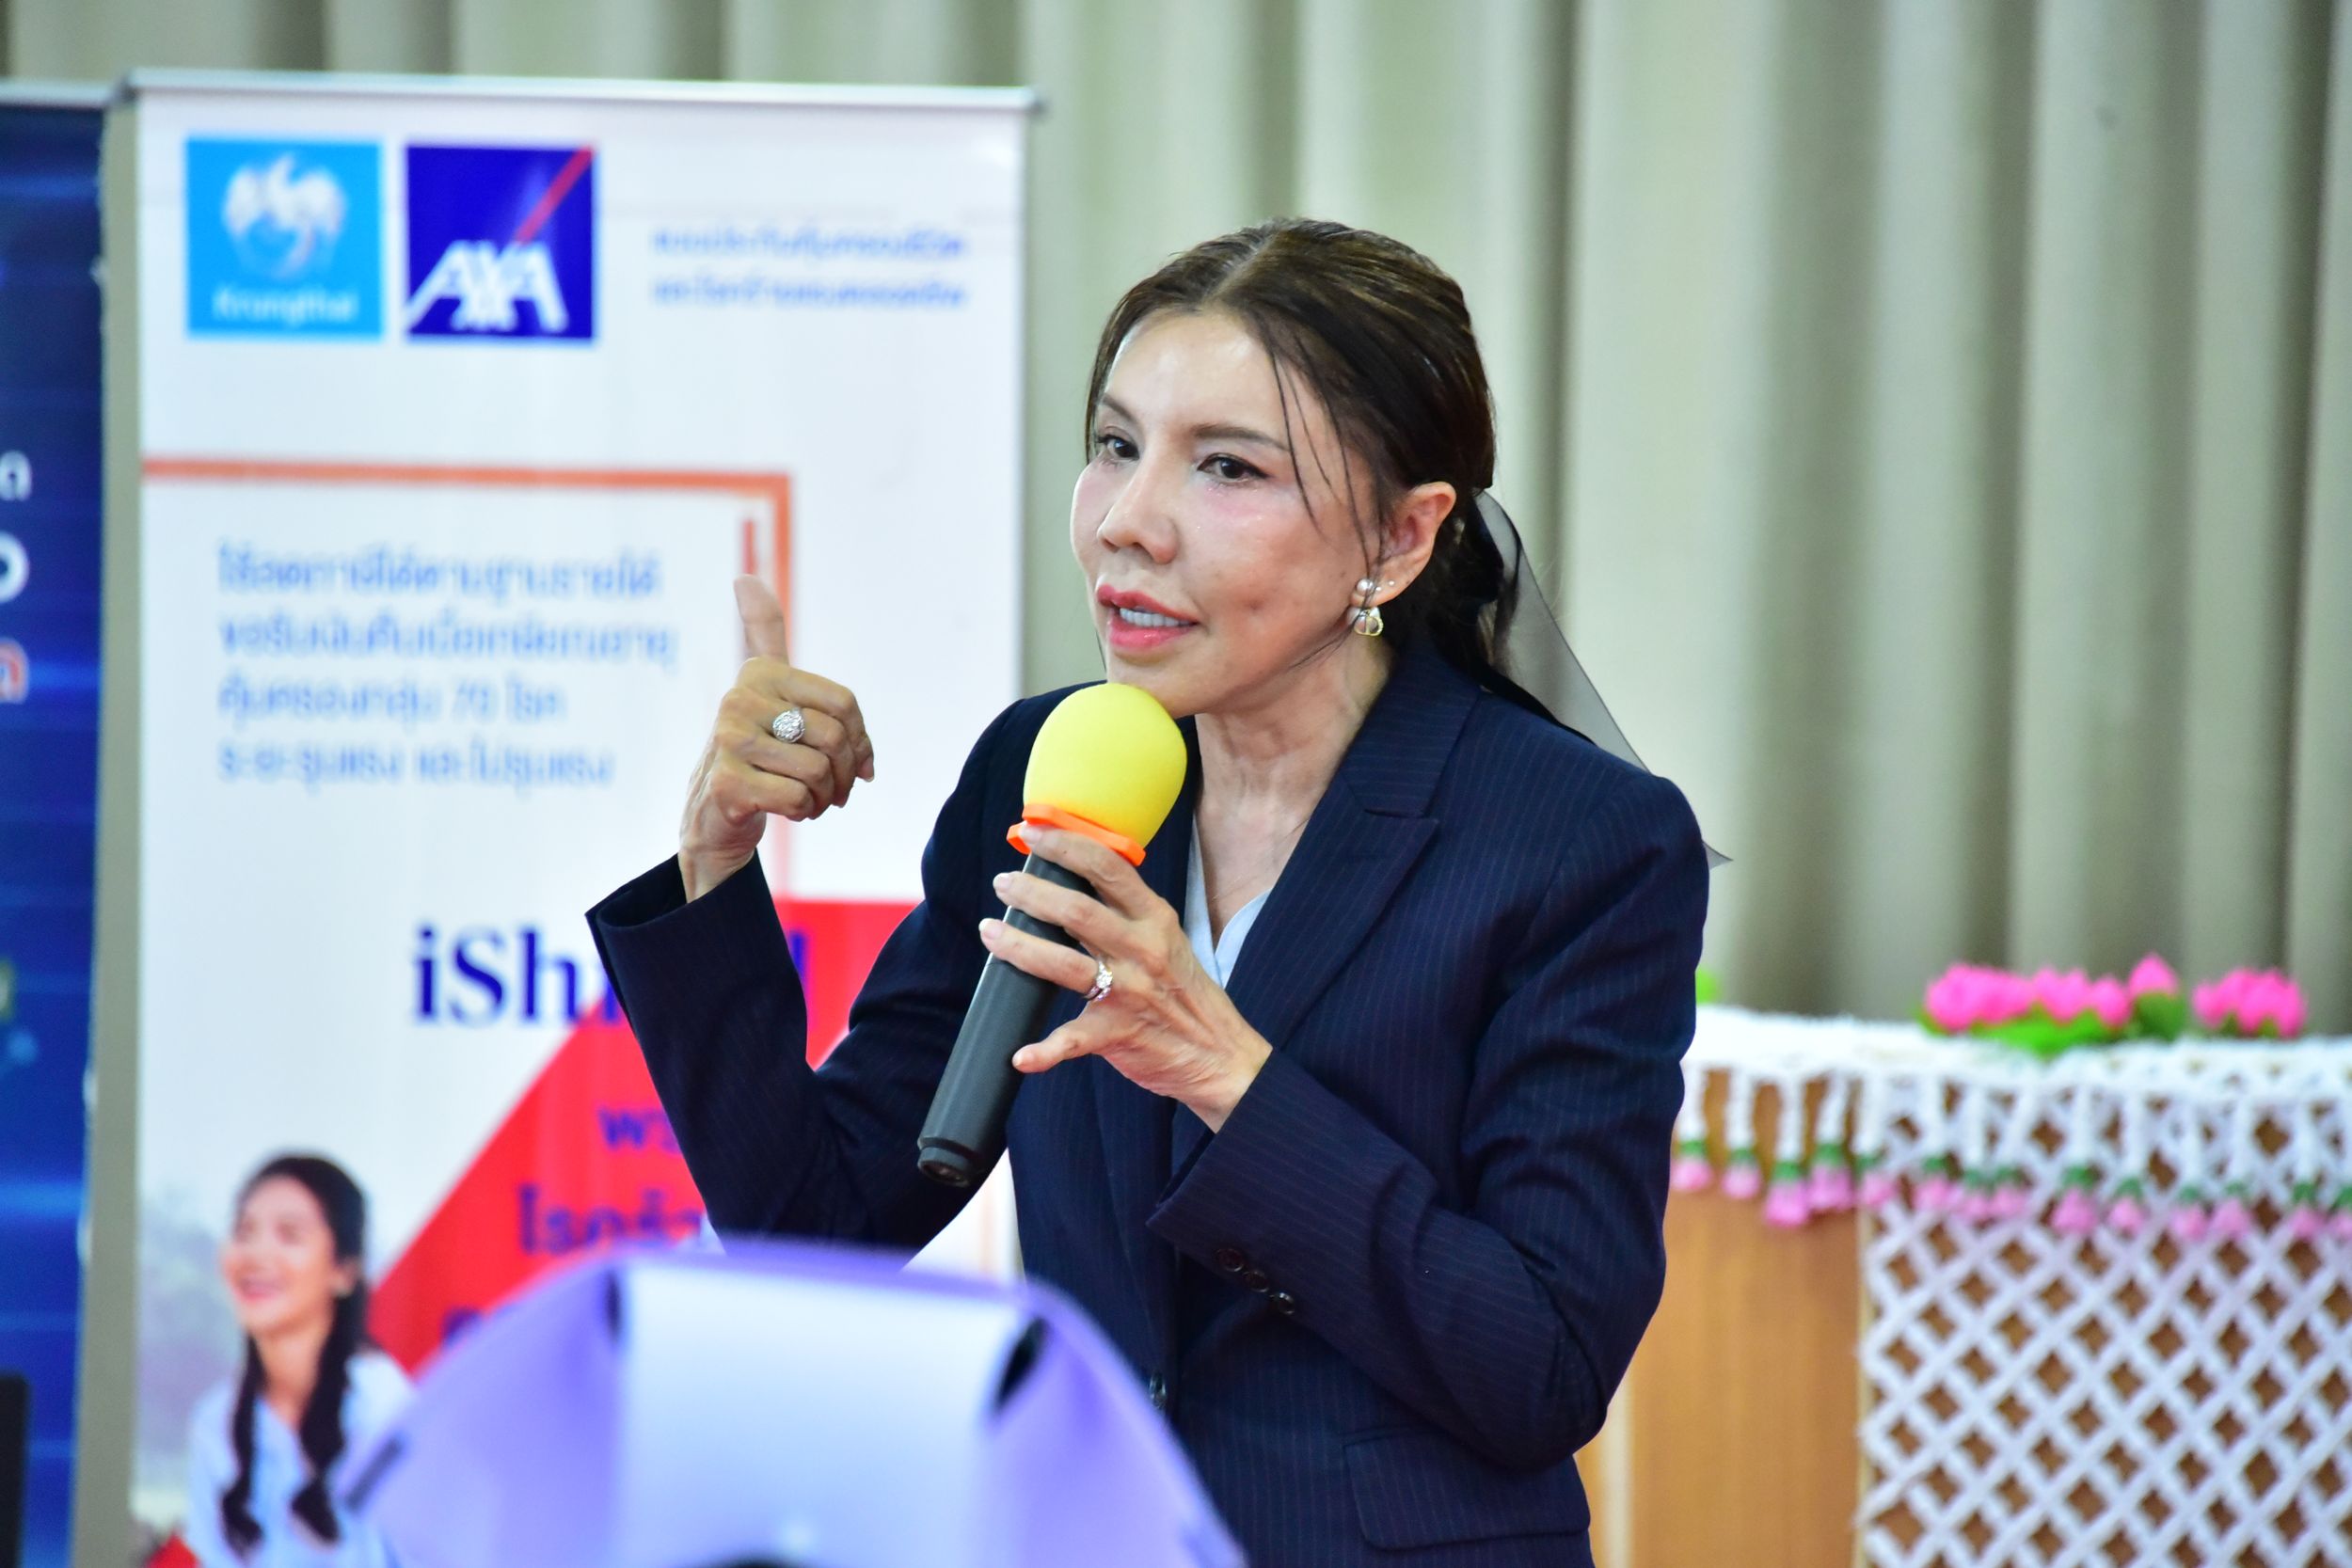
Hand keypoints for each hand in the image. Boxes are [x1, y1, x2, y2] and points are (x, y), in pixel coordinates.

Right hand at [678, 576, 875, 900]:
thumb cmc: (756, 753)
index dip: (861, 740)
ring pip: (818, 771)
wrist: (714, 816)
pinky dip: (803, 812)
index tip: (855, 759)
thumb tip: (744, 577)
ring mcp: (729, 742)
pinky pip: (798, 798)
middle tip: (834, 790)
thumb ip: (764, 634)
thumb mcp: (766, 691)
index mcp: (759, 673)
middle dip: (844, 774)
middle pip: (834, 738)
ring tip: (807, 800)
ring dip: (824, 797)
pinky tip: (786, 811)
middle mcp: (739, 699)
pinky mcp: (726, 784)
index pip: (844, 704)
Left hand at [980, 827, 1271, 1130]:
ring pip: (1064, 964)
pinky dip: (1045, 1051)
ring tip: (991, 931)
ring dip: (1019, 947)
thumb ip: (1127, 914)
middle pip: (1077, 911)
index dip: (1065, 845)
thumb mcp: (1167, 939)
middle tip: (1004, 883)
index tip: (1032, 831)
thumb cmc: (1185, 993)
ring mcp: (1130, 992)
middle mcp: (1143, 950)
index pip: (1108, 867)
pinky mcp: (1119, 1034)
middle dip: (1031, 892)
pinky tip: (1021, 1055)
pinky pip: (1074, 1040)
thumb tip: (1072, 883)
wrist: (1221, 1055)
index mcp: (1155, 919)